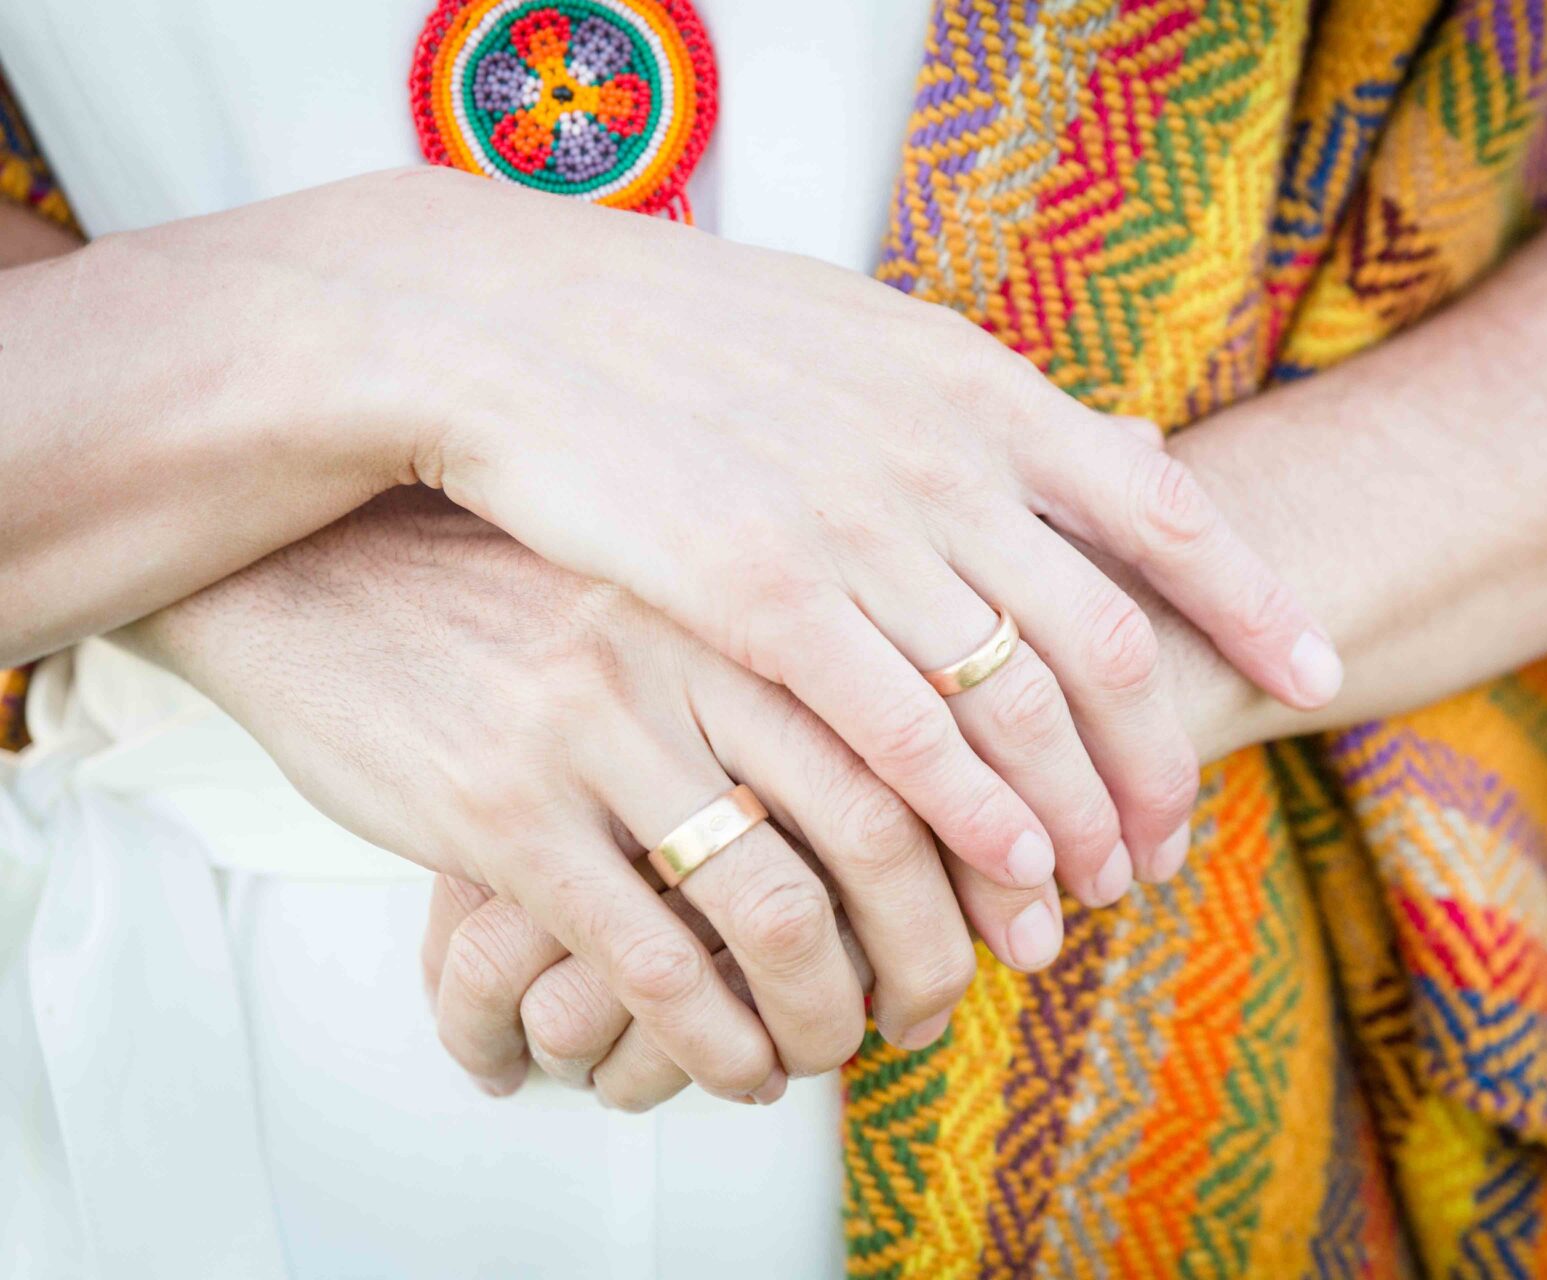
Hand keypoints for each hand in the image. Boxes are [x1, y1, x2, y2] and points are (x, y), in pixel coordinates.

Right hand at [123, 490, 1059, 1099]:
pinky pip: (648, 963)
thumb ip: (825, 585)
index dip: (1016, 827)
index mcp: (763, 574)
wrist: (326, 560)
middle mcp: (696, 645)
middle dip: (948, 942)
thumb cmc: (530, 567)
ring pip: (773, 913)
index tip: (1053, 901)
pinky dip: (715, 1041)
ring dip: (830, 1012)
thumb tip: (973, 668)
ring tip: (837, 1050)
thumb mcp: (691, 542)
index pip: (942, 716)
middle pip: (882, 828)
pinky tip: (736, 1068)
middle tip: (968, 998)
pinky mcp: (502, 811)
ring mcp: (597, 727)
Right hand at [326, 169, 1338, 898]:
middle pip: (1099, 638)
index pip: (1160, 505)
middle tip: (1169, 847)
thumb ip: (995, 410)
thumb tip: (1127, 438)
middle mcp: (934, 457)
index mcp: (972, 386)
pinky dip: (965, 822)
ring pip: (1010, 711)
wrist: (509, 325)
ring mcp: (845, 529)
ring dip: (1067, 821)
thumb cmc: (688, 342)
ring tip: (1088, 900)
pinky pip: (895, 739)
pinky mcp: (744, 606)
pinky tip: (995, 881)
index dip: (1249, 599)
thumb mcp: (867, 338)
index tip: (1316, 671)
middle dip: (1151, 759)